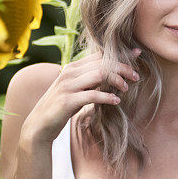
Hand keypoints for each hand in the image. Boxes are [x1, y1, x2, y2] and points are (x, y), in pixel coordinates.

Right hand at [20, 49, 141, 144]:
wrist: (39, 124)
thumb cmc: (62, 106)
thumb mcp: (76, 89)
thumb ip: (90, 80)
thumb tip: (113, 75)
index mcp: (73, 67)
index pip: (101, 55)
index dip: (120, 54)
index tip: (137, 54)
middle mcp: (70, 72)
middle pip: (103, 63)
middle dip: (123, 67)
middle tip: (136, 76)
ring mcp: (68, 86)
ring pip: (99, 75)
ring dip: (117, 80)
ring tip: (126, 88)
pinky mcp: (67, 101)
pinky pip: (92, 95)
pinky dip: (107, 97)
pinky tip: (116, 101)